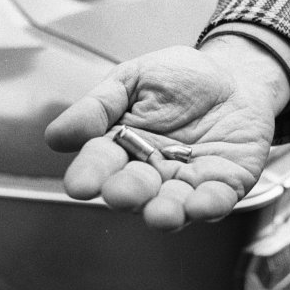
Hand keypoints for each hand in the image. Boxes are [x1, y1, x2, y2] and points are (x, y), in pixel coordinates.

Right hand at [44, 40, 289, 230]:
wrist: (234, 75)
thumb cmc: (179, 79)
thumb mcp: (132, 79)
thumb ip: (99, 106)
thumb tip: (55, 136)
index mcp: (121, 148)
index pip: (100, 165)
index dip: (89, 175)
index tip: (79, 185)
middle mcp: (151, 173)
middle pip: (134, 190)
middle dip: (127, 194)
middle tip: (120, 194)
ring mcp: (187, 183)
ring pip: (172, 205)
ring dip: (166, 212)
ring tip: (161, 214)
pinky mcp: (224, 185)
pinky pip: (216, 200)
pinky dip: (209, 205)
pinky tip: (201, 205)